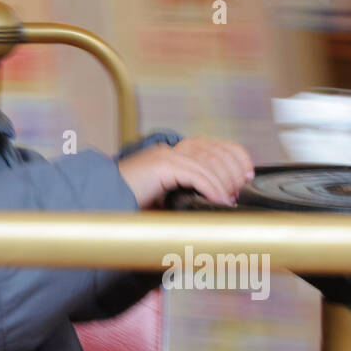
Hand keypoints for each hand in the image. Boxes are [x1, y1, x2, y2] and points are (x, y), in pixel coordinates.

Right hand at [117, 137, 254, 208]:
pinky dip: (212, 189)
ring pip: (210, 164)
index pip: (215, 145)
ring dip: (225, 183)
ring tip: (229, 200)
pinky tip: (218, 201)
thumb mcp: (166, 196)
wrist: (103, 202)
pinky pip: (197, 175)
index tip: (247, 175)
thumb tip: (217, 204)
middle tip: (239, 191)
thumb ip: (188, 193)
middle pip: (217, 151)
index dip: (236, 156)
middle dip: (235, 171)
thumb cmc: (130, 205)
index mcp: (173, 153)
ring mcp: (167, 156)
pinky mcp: (162, 166)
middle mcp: (171, 150)